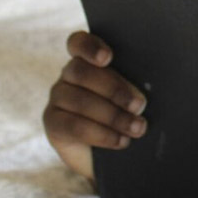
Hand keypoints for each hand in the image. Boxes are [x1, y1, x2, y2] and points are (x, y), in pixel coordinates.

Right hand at [42, 31, 147, 181]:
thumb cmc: (129, 115)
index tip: (108, 58)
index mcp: (88, 59)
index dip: (90, 47)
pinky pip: (74, 126)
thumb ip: (135, 85)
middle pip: (81, 72)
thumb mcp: (134, 97)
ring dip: (113, 116)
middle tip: (140, 105)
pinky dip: (101, 134)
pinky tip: (121, 141)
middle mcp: (69, 75)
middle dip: (114, 89)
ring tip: (137, 128)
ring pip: (80, 101)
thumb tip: (144, 91)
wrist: (112, 154)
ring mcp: (58, 98)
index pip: (78, 43)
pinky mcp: (53, 123)